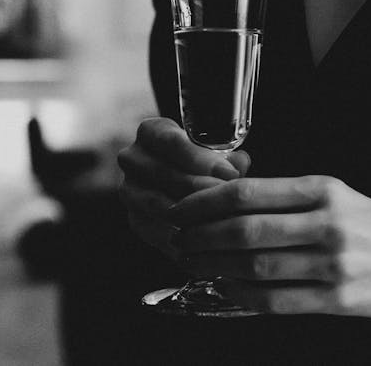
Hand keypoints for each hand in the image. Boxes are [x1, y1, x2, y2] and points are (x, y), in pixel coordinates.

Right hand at [117, 117, 250, 256]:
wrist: (181, 186)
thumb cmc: (203, 164)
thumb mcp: (214, 154)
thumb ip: (227, 158)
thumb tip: (240, 162)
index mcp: (151, 132)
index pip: (171, 141)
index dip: (201, 158)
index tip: (230, 173)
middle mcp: (132, 158)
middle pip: (164, 173)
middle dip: (200, 188)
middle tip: (229, 200)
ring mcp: (129, 189)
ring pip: (157, 203)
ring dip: (190, 213)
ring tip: (221, 219)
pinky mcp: (135, 219)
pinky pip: (154, 229)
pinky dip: (180, 235)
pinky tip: (205, 238)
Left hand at [167, 176, 370, 316]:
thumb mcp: (336, 195)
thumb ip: (287, 199)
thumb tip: (225, 205)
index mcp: (324, 190)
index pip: (247, 194)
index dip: (204, 203)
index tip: (181, 209)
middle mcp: (329, 224)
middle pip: (244, 230)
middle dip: (200, 236)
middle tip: (178, 238)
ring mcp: (335, 264)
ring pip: (255, 266)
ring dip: (214, 266)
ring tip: (194, 261)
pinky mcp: (338, 300)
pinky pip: (275, 299)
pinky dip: (241, 293)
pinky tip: (224, 285)